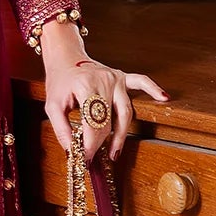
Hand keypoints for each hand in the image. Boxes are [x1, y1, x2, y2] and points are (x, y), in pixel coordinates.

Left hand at [39, 20, 168, 161]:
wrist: (65, 57)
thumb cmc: (59, 81)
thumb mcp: (52, 105)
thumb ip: (61, 128)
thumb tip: (72, 151)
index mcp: (85, 86)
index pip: (93, 122)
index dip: (90, 144)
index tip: (85, 158)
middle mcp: (104, 81)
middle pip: (109, 120)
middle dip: (102, 142)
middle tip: (96, 158)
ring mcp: (115, 78)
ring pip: (126, 110)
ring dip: (122, 134)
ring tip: (115, 152)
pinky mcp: (122, 76)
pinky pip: (141, 82)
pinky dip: (153, 89)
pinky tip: (163, 98)